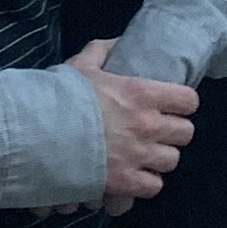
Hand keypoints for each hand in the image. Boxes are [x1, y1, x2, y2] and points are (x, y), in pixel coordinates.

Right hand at [64, 44, 198, 206]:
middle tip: (157, 133)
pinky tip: (134, 177)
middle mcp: (147, 125)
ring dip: (160, 159)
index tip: (173, 106)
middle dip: (173, 133)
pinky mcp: (124, 182)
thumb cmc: (60, 97)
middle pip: (185, 133)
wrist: (37, 134)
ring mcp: (137, 155)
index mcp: (141, 93)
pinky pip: (153, 186)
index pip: (188, 100)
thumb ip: (101, 51)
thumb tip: (116, 41)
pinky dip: (146, 183)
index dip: (182, 103)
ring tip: (145, 157)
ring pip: (171, 161)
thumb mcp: (81, 66)